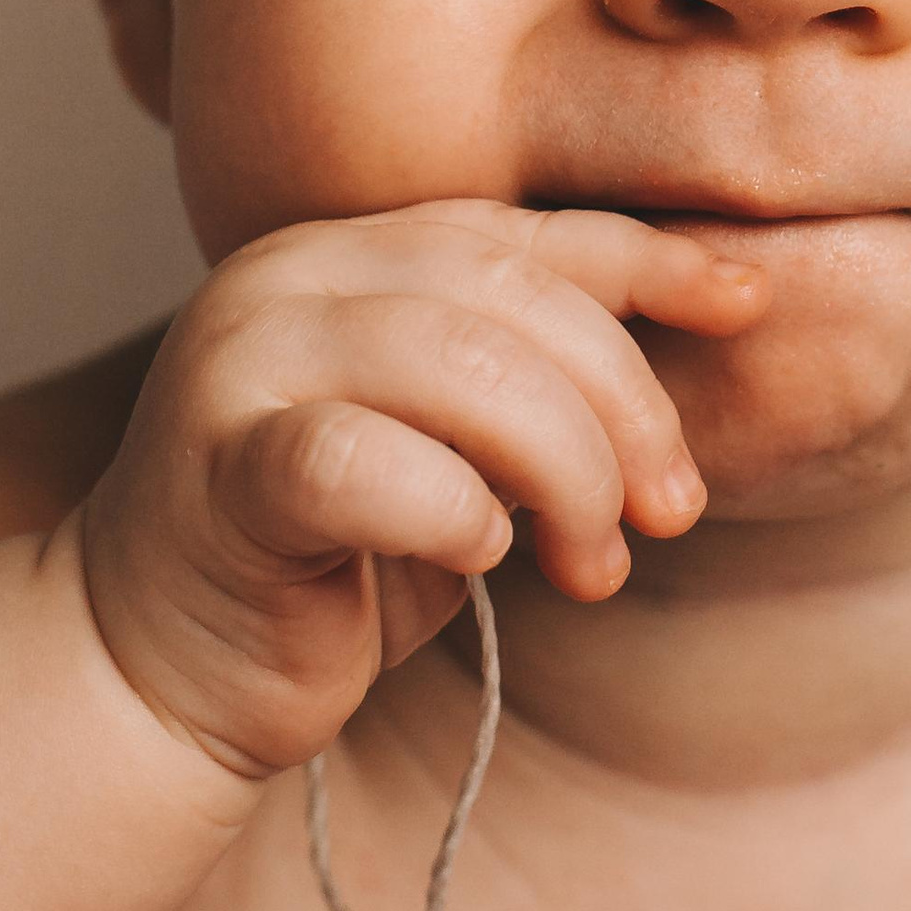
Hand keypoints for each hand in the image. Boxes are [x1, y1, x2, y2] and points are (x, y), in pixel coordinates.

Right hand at [78, 201, 767, 781]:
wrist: (160, 678)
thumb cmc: (333, 557)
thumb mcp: (461, 443)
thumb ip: (539, 374)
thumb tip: (721, 317)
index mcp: (349, 251)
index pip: (528, 232)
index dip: (653, 261)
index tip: (750, 303)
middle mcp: (288, 277)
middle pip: (515, 297)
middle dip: (624, 407)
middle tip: (669, 510)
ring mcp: (239, 363)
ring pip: (462, 367)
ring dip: (565, 471)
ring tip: (592, 559)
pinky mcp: (218, 469)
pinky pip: (370, 465)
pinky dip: (454, 513)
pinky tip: (478, 557)